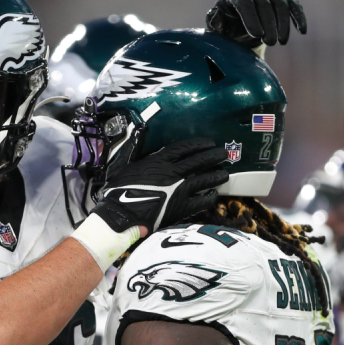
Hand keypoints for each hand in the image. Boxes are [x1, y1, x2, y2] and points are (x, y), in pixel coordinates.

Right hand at [92, 139, 228, 232]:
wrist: (121, 214)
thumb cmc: (118, 190)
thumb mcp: (124, 163)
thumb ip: (135, 147)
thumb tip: (140, 129)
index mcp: (160, 161)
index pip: (185, 148)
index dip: (200, 144)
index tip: (209, 143)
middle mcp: (174, 173)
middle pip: (200, 161)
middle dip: (214, 156)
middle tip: (224, 154)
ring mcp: (180, 190)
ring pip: (205, 179)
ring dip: (216, 175)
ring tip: (224, 173)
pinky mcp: (182, 207)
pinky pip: (202, 200)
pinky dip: (210, 196)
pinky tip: (214, 194)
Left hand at [206, 0, 306, 48]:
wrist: (240, 27)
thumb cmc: (226, 27)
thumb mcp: (217, 27)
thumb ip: (215, 21)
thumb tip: (216, 14)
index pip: (244, 3)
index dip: (251, 18)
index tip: (257, 34)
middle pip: (263, 4)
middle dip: (268, 24)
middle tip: (270, 43)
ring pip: (280, 4)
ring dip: (283, 23)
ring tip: (281, 42)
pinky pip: (293, 5)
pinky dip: (298, 17)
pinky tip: (302, 31)